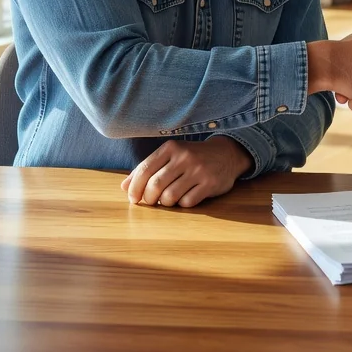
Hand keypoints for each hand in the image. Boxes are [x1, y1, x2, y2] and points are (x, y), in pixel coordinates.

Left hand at [121, 136, 252, 207]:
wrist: (227, 154)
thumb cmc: (192, 157)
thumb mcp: (171, 156)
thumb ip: (148, 169)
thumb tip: (124, 187)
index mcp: (172, 147)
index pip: (145, 169)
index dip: (135, 187)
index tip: (133, 199)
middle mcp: (185, 156)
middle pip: (155, 185)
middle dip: (148, 199)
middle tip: (150, 202)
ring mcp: (199, 170)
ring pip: (170, 196)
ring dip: (165, 203)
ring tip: (168, 199)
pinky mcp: (210, 183)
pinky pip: (187, 202)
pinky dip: (182, 204)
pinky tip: (186, 197)